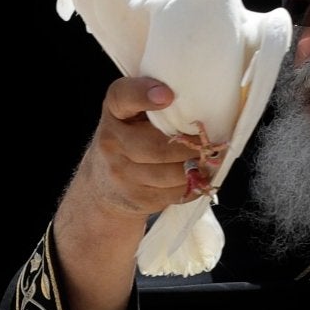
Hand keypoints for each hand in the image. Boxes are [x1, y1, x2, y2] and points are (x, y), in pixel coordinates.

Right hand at [51, 77, 223, 309]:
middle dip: (183, 151)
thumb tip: (218, 116)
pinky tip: (181, 191)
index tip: (169, 96)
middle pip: (154, 144)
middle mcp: (107, 144)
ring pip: (163, 173)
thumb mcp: (138, 134)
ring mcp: (113, 176)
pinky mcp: (124, 202)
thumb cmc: (133, 164)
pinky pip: (163, 196)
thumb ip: (161, 121)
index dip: (143, 95)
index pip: (120, 96)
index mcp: (112, 117)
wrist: (91, 213)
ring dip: (184, 176)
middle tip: (204, 146)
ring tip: (193, 172)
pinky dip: (180, 194)